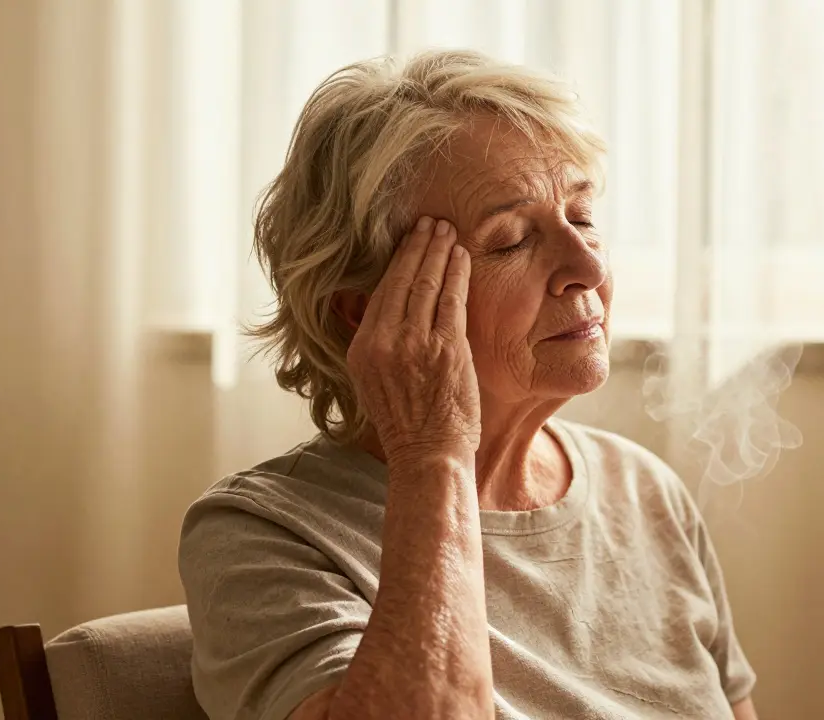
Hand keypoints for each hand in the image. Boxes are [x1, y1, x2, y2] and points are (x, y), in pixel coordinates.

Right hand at [346, 217, 479, 460]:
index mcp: (362, 349)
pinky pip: (451, 300)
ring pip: (426, 284)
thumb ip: (379, 345)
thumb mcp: (374, 382)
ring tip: (446, 230)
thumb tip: (387, 312)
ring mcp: (415, 344)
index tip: (408, 241)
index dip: (396, 262)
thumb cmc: (408, 424)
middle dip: (418, 246)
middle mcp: (384, 342)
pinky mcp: (446, 349)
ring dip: (438, 251)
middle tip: (430, 222)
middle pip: (401, 281)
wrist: (428, 456)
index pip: (380, 293)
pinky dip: (456, 273)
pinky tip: (461, 255)